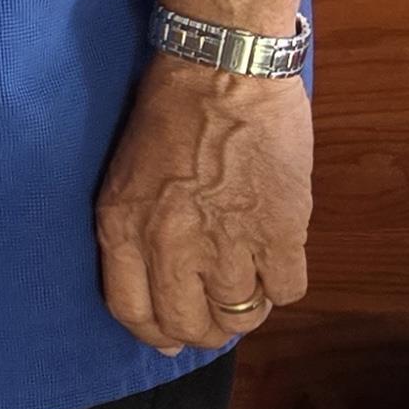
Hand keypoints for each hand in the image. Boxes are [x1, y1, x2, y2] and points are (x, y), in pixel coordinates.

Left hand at [95, 58, 309, 353]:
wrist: (222, 70)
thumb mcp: (124, 178)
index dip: (155, 334)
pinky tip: (276, 262)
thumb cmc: (169, 114)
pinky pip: (286, 290)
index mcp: (122, 229)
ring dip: (246, 309)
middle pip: (188, 326)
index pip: (131, 312)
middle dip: (205, 331)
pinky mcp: (280, 229)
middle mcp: (170, 244)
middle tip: (218, 316)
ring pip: (240, 316)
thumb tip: (160, 294)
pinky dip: (283, 286)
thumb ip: (133, 236)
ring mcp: (228, 240)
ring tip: (248, 285)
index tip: (171, 338)